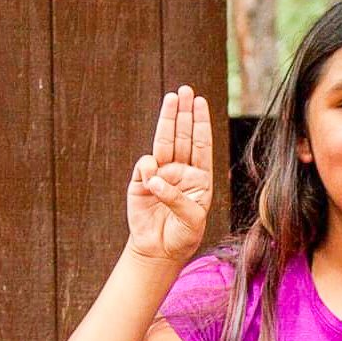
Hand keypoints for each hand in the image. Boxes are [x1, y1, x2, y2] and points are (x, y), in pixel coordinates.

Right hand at [127, 86, 212, 263]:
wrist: (160, 250)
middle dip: (183, 113)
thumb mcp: (191, 220)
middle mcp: (180, 171)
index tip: (200, 102)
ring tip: (170, 98)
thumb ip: (177, 198)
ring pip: (163, 142)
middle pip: (182, 137)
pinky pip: (144, 167)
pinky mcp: (140, 182)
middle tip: (184, 89)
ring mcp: (160, 174)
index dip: (200, 123)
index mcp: (199, 178)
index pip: (200, 145)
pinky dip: (147, 168)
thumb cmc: (183, 235)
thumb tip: (155, 177)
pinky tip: (151, 177)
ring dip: (167, 120)